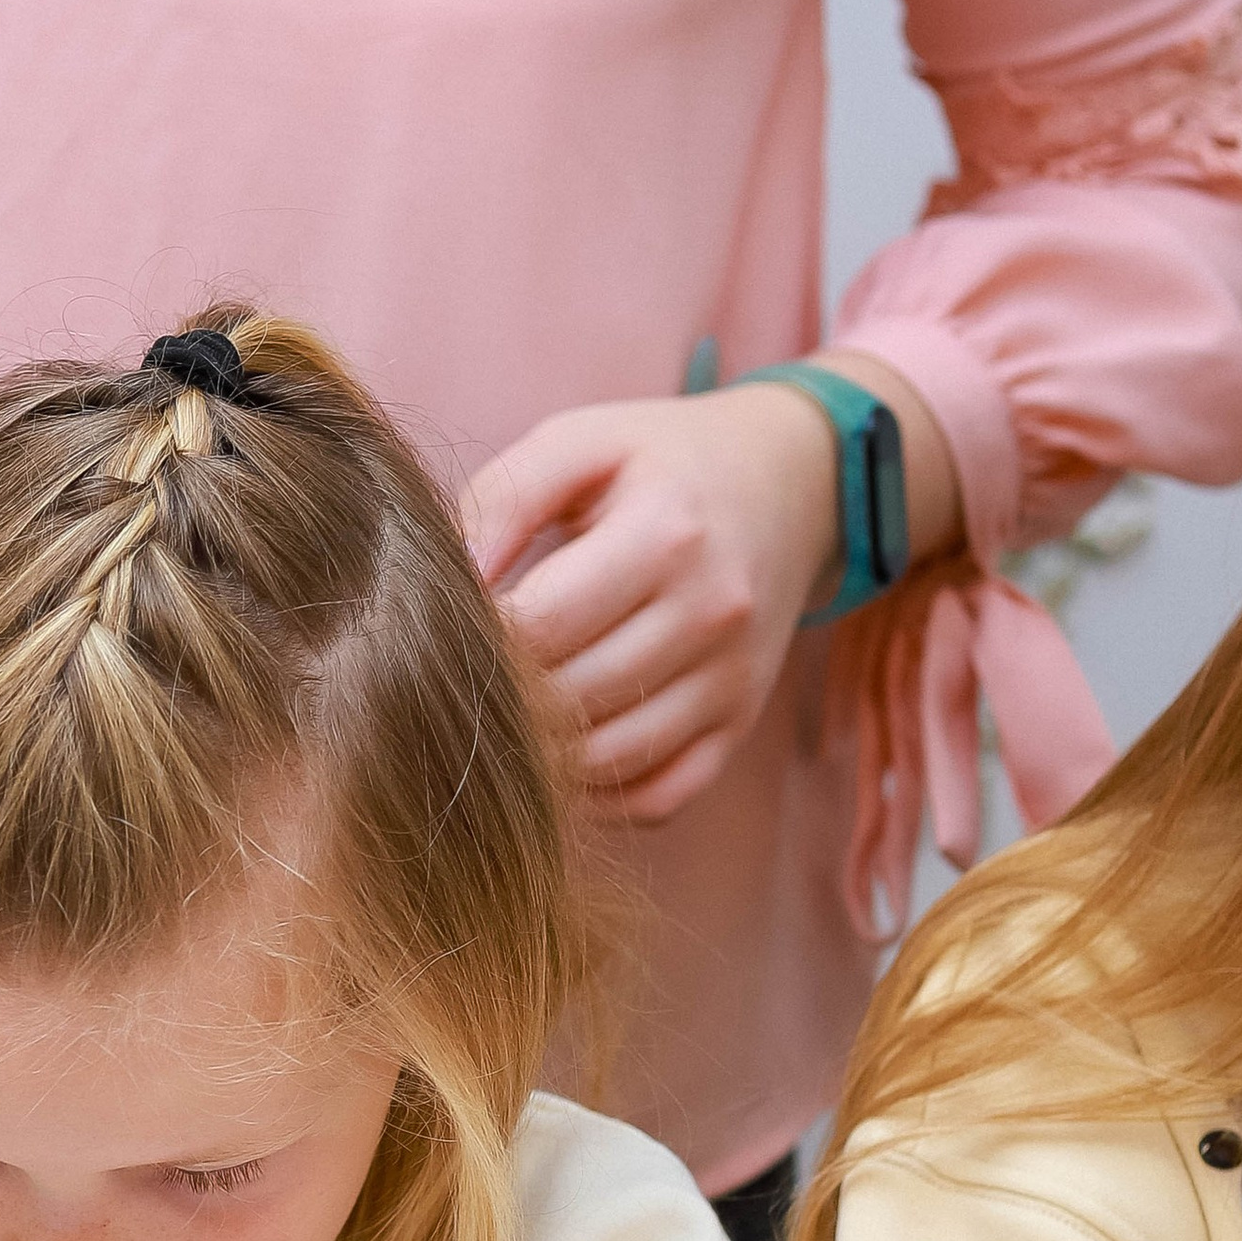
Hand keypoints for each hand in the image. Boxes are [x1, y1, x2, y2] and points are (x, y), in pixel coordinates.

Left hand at [466, 358, 958, 825]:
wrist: (790, 483)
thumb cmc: (661, 462)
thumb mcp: (582, 442)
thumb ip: (504, 497)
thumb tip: (451, 579)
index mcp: (666, 533)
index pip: (542, 625)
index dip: (480, 638)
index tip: (453, 625)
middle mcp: (710, 614)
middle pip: (572, 697)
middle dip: (504, 697)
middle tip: (465, 677)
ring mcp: (731, 679)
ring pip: (610, 758)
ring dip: (542, 754)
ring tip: (506, 713)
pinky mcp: (738, 725)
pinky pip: (659, 798)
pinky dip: (602, 797)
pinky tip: (562, 756)